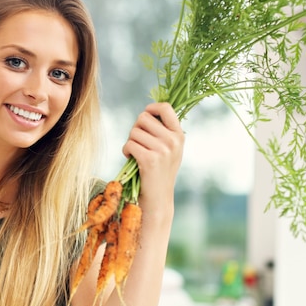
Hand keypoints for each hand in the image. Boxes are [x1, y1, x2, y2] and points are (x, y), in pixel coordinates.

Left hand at [122, 101, 183, 216]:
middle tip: (139, 143)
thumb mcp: (169, 148)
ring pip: (134, 132)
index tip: (146, 115)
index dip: (151, 108)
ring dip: (130, 142)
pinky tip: (131, 159)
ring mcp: (163, 150)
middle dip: (136, 128)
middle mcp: (173, 140)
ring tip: (136, 154)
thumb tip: (148, 110)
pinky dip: (126, 151)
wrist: (158, 198)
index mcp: (179, 135)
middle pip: (143, 118)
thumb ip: (163, 130)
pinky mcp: (150, 159)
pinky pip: (129, 144)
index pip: (166, 108)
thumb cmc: (159, 171)